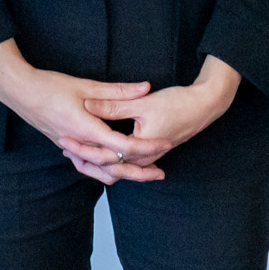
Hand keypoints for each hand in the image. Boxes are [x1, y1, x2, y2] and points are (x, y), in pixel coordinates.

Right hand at [0, 40, 164, 185]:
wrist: (19, 92)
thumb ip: (118, 91)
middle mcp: (79, 144)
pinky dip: (102, 169)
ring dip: (123, 173)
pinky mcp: (65, 146)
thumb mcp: (86, 85)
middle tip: (161, 173)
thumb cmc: (50, 86)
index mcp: (86, 129)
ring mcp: (71, 147)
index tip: (165, 144)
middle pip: (114, 166)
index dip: (146, 147)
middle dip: (140, 171)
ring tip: (143, 173)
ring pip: (100, 170)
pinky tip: (113, 167)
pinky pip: (86, 166)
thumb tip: (145, 88)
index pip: (122, 145)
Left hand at [78, 55, 242, 177]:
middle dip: (85, 158)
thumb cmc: (178, 104)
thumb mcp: (143, 103)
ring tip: (74, 150)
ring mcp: (149, 156)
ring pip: (117, 166)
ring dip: (96, 160)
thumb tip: (88, 105)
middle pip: (108, 166)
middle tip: (64, 147)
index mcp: (139, 148)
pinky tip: (98, 149)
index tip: (64, 139)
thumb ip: (114, 106)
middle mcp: (144, 157)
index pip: (105, 156)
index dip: (82, 148)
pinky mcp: (151, 151)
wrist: (205, 106)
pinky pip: (126, 161)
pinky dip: (110, 158)